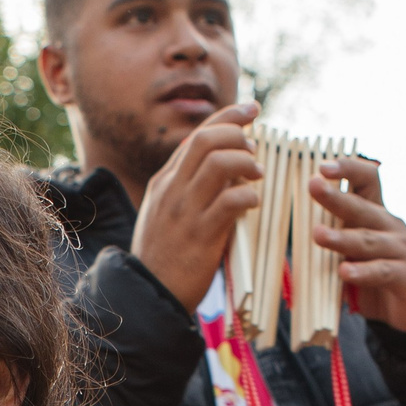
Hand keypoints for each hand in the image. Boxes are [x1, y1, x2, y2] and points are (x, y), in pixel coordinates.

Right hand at [130, 103, 262, 313]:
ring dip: (246, 162)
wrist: (149, 295)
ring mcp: (185, 212)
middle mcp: (172, 190)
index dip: (228, 116)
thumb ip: (191, 189)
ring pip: (218, 163)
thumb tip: (228, 167)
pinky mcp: (200, 235)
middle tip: (256, 147)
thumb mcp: (168, 214)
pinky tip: (254, 203)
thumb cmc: (166, 257)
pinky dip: (249, 195)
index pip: (197, 135)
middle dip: (238, 131)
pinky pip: (230, 201)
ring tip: (257, 175)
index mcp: (165, 181)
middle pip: (206, 140)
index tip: (252, 109)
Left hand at [307, 156, 405, 333]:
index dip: (348, 169)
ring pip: (368, 240)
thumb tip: (287, 233)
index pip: (367, 179)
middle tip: (313, 186)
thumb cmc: (376, 273)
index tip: (322, 167)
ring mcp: (401, 250)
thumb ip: (332, 239)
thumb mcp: (354, 251)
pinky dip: (363, 272)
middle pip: (363, 207)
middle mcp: (390, 226)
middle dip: (336, 197)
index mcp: (376, 213)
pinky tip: (345, 272)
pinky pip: (382, 272)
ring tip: (318, 235)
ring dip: (342, 238)